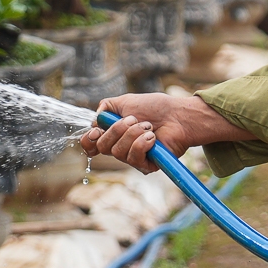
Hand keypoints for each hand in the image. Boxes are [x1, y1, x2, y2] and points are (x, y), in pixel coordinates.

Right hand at [79, 91, 250, 172]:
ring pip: (118, 153)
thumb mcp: (125, 102)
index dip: (89, 140)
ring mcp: (133, 158)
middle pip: (103, 147)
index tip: (97, 130)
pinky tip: (152, 137)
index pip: (91, 146)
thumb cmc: (155, 108)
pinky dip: (142, 143)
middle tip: (135, 119)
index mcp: (113, 133)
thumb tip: (95, 121)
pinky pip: (134, 158)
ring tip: (148, 126)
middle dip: (117, 129)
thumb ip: (105, 108)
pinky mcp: (146, 165)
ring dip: (133, 134)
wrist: (177, 115)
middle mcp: (120, 147)